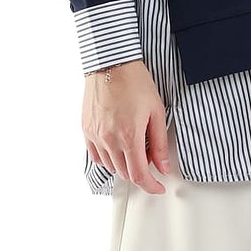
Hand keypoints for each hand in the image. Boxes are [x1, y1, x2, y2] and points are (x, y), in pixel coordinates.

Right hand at [83, 59, 173, 192]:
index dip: (151, 185)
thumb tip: (163, 166)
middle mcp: (110, 140)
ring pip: (111, 166)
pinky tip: (117, 149)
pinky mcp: (87, 130)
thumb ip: (159, 143)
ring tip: (135, 151)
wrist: (111, 64)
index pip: (139, 175)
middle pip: (125, 173)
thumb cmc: (134, 82)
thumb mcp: (156, 112)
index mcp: (129, 137)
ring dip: (125, 166)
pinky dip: (108, 159)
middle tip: (150, 164)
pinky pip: (96, 156)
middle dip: (140, 174)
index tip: (158, 186)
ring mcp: (96, 136)